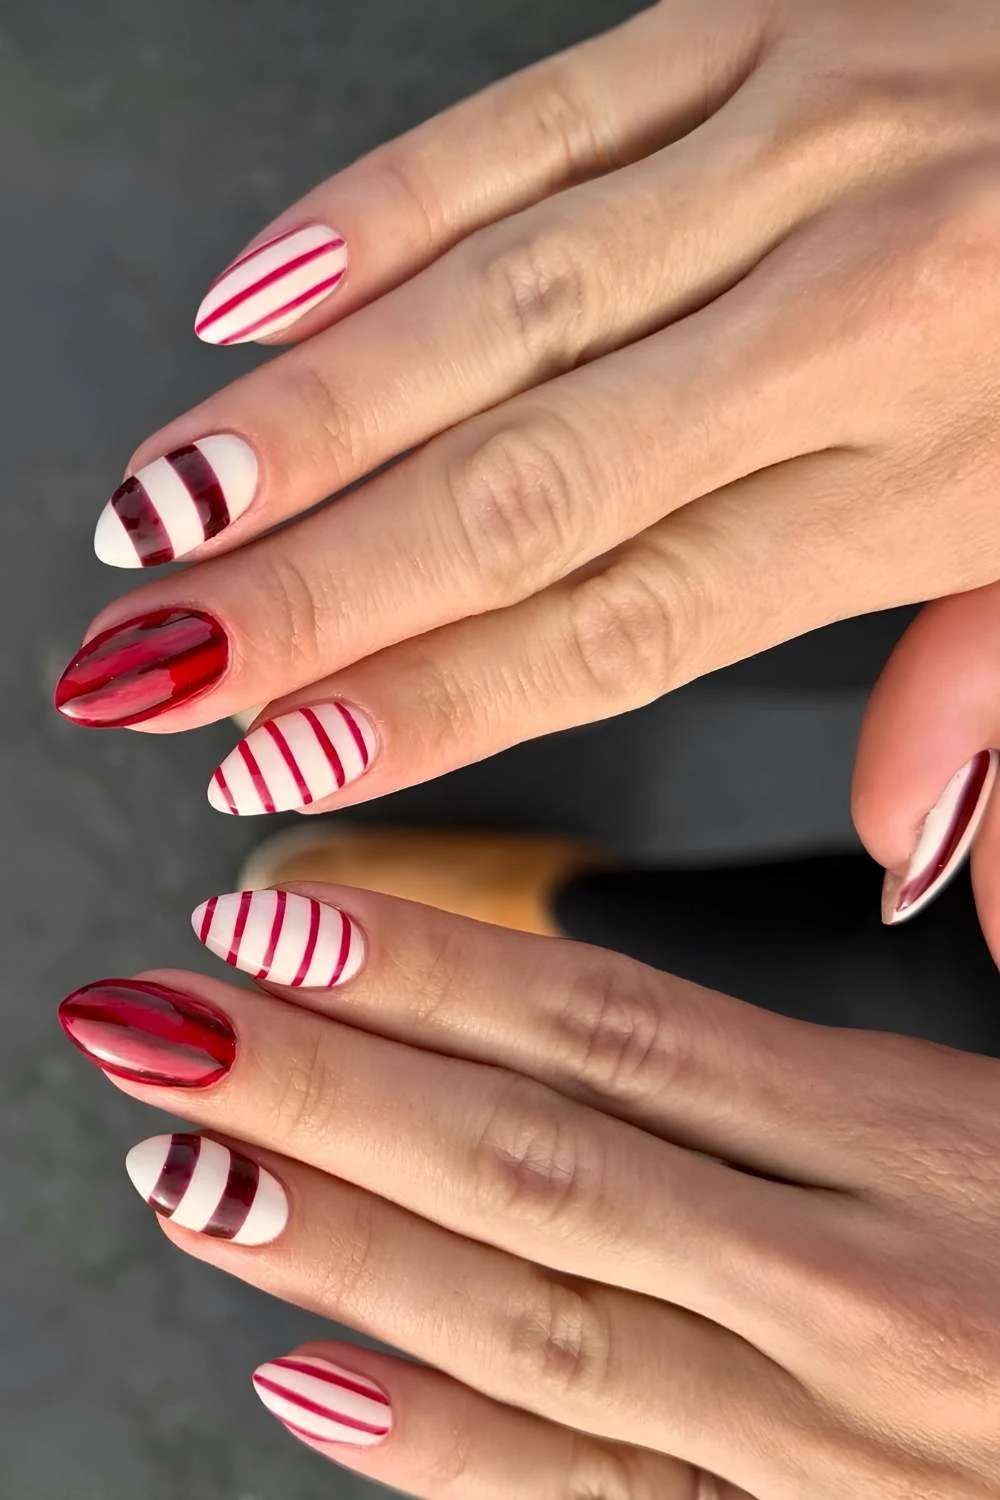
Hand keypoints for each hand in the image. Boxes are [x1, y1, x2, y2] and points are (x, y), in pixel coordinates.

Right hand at [55, 0, 999, 822]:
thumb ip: (989, 691)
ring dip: (300, 425)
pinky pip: (531, 120)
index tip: (282, 760)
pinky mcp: (759, 18)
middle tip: (154, 665)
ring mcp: (798, 145)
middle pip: (522, 490)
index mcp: (944, 471)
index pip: (629, 625)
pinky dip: (373, 216)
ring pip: (494, 312)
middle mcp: (860, 310)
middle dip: (311, 593)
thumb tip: (907, 848)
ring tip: (160, 518)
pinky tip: (252, 306)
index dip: (438, 705)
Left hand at [61, 885, 999, 1496]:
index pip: (621, 1030)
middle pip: (538, 1163)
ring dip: (335, 1243)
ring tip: (184, 1167)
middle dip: (328, 1087)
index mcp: (917, 1143)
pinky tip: (303, 1374)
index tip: (287, 916)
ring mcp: (815, 1449)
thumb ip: (930, 967)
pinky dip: (437, 1446)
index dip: (434, 972)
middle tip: (169, 1020)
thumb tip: (834, 863)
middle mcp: (852, 1295)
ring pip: (533, 1324)